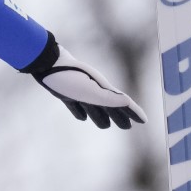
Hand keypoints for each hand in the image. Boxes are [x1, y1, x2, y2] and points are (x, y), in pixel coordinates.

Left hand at [21, 33, 145, 129]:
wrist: (46, 63)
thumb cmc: (68, 77)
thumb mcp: (89, 90)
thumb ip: (107, 97)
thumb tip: (127, 102)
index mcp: (102, 90)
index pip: (123, 104)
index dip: (134, 112)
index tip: (144, 121)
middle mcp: (93, 90)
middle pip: (110, 107)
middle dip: (120, 117)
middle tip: (128, 127)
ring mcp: (79, 91)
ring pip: (94, 108)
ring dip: (101, 117)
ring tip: (106, 126)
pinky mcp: (65, 93)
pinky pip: (75, 106)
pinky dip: (80, 112)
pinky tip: (81, 117)